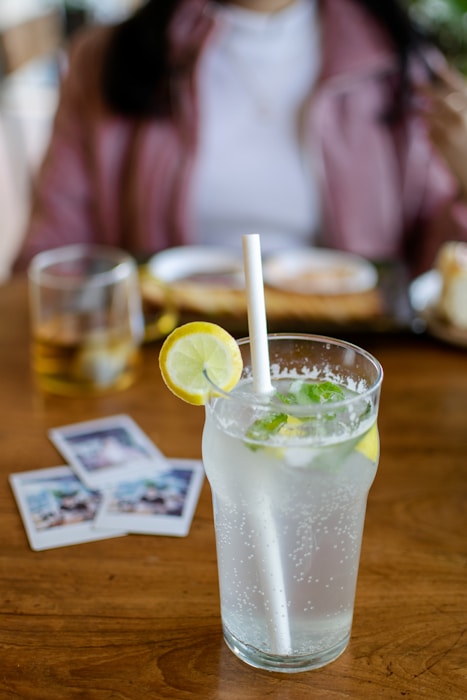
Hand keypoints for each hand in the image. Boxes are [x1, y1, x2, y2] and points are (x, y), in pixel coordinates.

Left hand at [419, 65, 466, 197]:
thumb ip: (459, 110)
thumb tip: (440, 101)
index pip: (458, 85)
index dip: (444, 72)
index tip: (432, 61)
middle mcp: (464, 116)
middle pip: (440, 97)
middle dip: (424, 88)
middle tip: (412, 83)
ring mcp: (452, 131)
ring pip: (428, 114)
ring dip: (418, 110)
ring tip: (412, 108)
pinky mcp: (442, 144)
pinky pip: (427, 131)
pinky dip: (424, 128)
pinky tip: (421, 127)